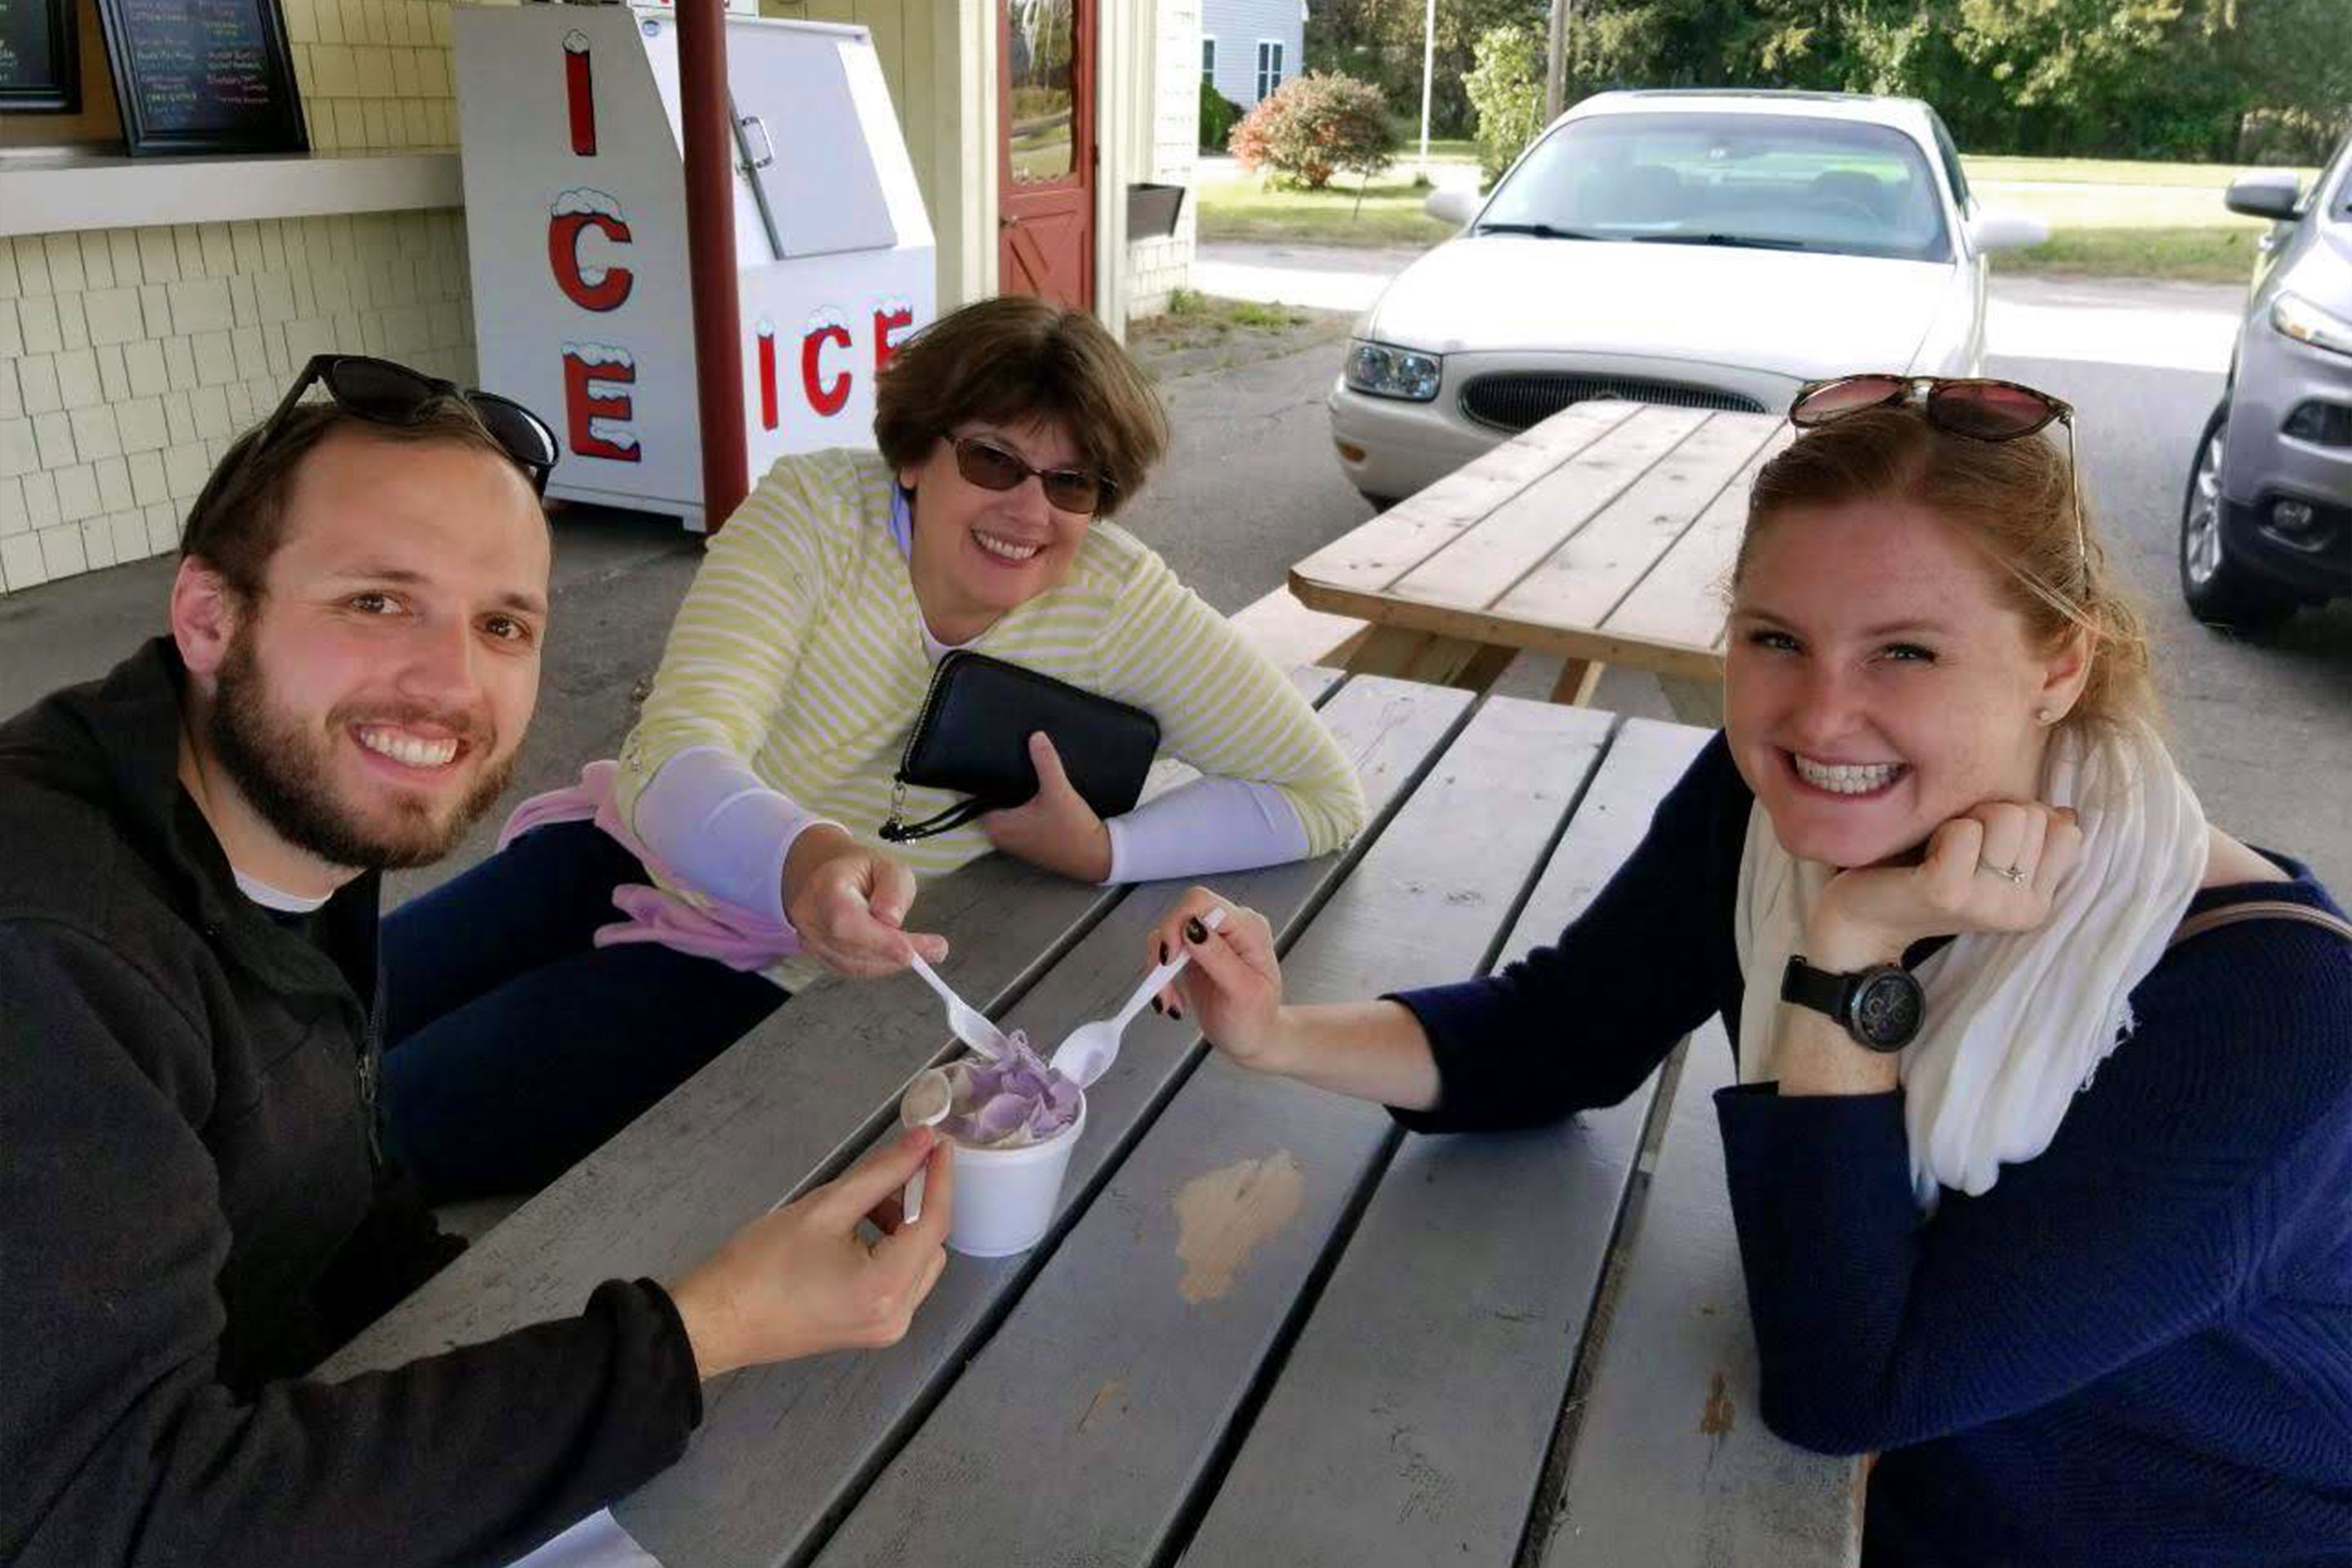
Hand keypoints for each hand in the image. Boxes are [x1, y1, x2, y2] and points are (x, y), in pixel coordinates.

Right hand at [666, 1125, 953, 1379]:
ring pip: (918, 1263)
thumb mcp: (824, 1207)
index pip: (934, 1223)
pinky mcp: (870, 1330)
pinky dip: (890, 1250)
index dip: (939, 1177)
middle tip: (890, 1170)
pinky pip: (899, 1282)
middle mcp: (898, 1316)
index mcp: (888, 1288)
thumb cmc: (762, 1262)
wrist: (717, 1320)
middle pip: (931, 1245)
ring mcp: (885, 1329)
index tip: (938, 1142)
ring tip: (865, 1202)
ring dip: (903, 1227)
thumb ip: (881, 1173)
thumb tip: (923, 1141)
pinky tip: (858, 1231)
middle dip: (916, 1204)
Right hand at [784, 825, 947, 977]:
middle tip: (936, 949)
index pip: (846, 922)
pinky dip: (881, 965)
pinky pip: (854, 969)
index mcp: (823, 888)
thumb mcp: (888, 865)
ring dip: (891, 961)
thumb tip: (891, 920)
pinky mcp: (820, 956)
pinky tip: (898, 953)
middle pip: (852, 948)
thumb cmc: (860, 870)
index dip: (879, 942)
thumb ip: (894, 888)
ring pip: (855, 965)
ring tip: (923, 948)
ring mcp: (810, 940)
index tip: (912, 951)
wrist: (830, 876)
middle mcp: (810, 918)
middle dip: (896, 952)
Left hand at [982, 733, 1113, 882]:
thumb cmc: (1073, 830)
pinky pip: (1015, 815)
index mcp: (997, 826)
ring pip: (1003, 807)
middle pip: (988, 800)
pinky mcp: (1028, 841)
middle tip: (1004, 753)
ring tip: (1019, 765)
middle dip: (996, 780)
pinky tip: (1032, 787)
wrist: (1098, 857)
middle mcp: (999, 835)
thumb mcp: (1059, 791)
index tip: (983, 754)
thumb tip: (1036, 735)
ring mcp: (1013, 840)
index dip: (977, 774)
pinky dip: (1020, 803)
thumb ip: (1046, 762)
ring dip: (1009, 792)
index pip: (972, 795)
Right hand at [1145, 887, 1290, 1070]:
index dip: (1177, 924)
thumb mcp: (1242, 992)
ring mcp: (1211, 937)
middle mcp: (1229, 926)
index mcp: (1248, 928)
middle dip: (1165, 951)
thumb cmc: (1255, 1020)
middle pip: (1179, 915)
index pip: (1202, 903)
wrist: (1254, 1038)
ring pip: (1167, 934)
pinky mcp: (1194, 951)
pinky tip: (1173, 998)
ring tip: (1170, 1001)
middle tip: (1164, 986)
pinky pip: (1166, 952)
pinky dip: (1161, 978)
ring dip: (1159, 970)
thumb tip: (1192, 928)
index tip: (1169, 959)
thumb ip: (1218, 957)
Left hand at [1809, 801, 2084, 967]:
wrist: (1864, 921)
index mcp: (2037, 901)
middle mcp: (2022, 908)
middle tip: (1956, 849)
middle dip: (1990, 816)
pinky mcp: (1949, 892)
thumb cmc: (1926, 875)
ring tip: (1941, 852)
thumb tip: (2066, 813)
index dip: (2022, 819)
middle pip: (2032, 816)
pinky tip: (1924, 859)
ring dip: (1965, 821)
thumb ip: (2030, 839)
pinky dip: (1941, 831)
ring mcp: (1988, 903)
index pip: (2065, 830)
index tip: (1985, 843)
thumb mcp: (1988, 859)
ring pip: (2004, 816)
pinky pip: (1963, 830)